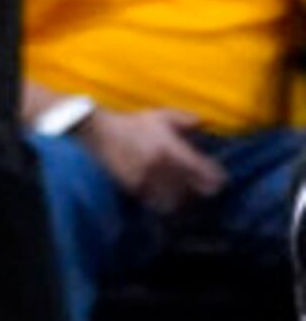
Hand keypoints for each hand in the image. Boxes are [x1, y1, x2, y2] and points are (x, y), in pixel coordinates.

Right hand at [81, 107, 225, 214]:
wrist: (99, 132)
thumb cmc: (132, 123)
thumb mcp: (160, 115)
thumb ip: (186, 120)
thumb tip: (207, 123)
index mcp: (172, 149)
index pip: (205, 173)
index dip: (217, 179)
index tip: (220, 179)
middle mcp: (162, 168)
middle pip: (194, 191)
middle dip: (203, 192)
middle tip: (206, 189)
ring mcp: (148, 180)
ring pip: (177, 201)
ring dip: (186, 201)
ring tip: (190, 198)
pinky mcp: (134, 188)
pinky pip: (157, 203)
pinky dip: (167, 204)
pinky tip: (169, 200)